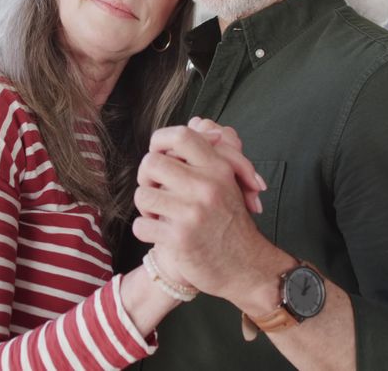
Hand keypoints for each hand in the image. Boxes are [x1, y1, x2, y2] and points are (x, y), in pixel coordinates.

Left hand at [131, 121, 279, 299]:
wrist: (247, 267)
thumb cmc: (231, 222)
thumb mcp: (229, 181)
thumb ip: (211, 152)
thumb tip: (196, 120)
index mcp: (217, 168)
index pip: (181, 135)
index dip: (160, 141)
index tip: (158, 155)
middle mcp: (206, 187)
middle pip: (151, 163)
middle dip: (147, 178)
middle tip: (156, 190)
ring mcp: (192, 213)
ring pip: (142, 195)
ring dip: (145, 208)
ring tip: (158, 215)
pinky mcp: (180, 238)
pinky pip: (141, 225)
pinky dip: (145, 231)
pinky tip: (159, 234)